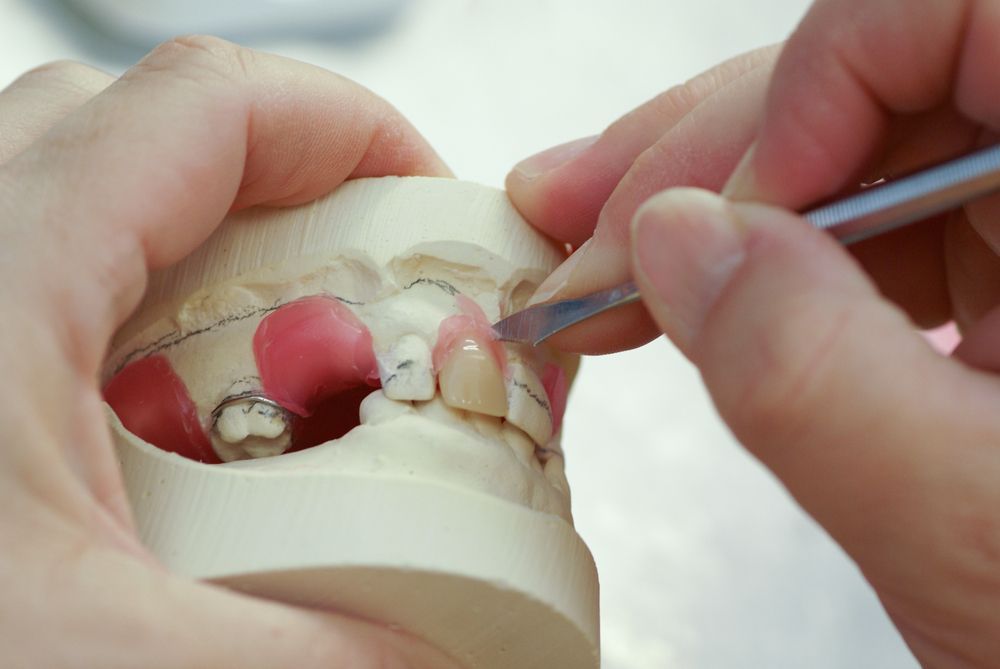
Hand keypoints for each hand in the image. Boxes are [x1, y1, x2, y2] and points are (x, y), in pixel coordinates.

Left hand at [0, 37, 457, 667]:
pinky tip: (178, 413)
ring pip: (81, 198)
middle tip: (370, 277)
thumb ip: (341, 647)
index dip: (343, 124)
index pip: (197, 109)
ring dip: (212, 245)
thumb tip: (474, 650)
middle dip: (289, 182)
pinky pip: (43, 284)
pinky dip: (140, 313)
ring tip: (285, 341)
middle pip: (141, 134)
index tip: (430, 199)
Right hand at [507, 2, 999, 664]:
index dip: (825, 79)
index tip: (731, 204)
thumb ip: (818, 381)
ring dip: (698, 217)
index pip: (966, 16)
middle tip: (584, 229)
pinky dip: (750, 270)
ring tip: (594, 269)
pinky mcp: (993, 285)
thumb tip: (679, 244)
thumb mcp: (976, 539)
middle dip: (701, 162)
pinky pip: (854, 234)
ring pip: (842, 161)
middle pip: (875, 89)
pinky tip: (674, 302)